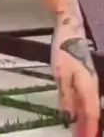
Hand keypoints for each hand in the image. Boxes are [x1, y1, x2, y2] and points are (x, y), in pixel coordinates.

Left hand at [51, 19, 100, 136]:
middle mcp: (93, 86)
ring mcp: (90, 81)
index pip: (91, 114)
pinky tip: (76, 116)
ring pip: (90, 107)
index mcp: (88, 87)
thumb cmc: (64, 49)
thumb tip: (68, 119)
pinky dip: (83, 111)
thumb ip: (66, 97)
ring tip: (79, 134)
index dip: (90, 129)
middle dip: (89, 129)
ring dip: (86, 122)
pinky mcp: (85, 77)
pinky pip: (86, 99)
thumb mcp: (61, 73)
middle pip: (93, 113)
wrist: (70, 28)